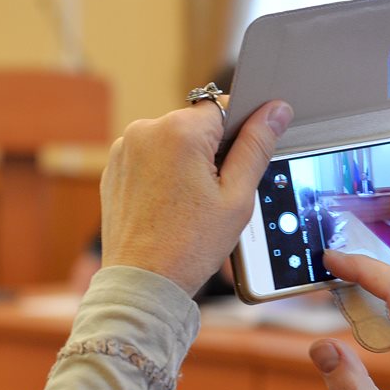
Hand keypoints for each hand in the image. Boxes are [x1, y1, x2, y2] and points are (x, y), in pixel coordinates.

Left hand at [101, 98, 292, 296]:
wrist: (142, 282)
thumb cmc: (190, 246)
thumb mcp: (238, 196)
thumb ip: (257, 146)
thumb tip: (275, 110)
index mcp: (180, 131)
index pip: (223, 108)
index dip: (239, 134)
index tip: (239, 164)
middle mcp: (146, 130)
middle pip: (196, 126)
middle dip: (210, 152)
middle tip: (213, 195)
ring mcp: (125, 149)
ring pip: (172, 142)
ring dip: (185, 162)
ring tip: (187, 204)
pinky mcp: (114, 168)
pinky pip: (149, 158)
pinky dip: (162, 174)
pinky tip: (168, 206)